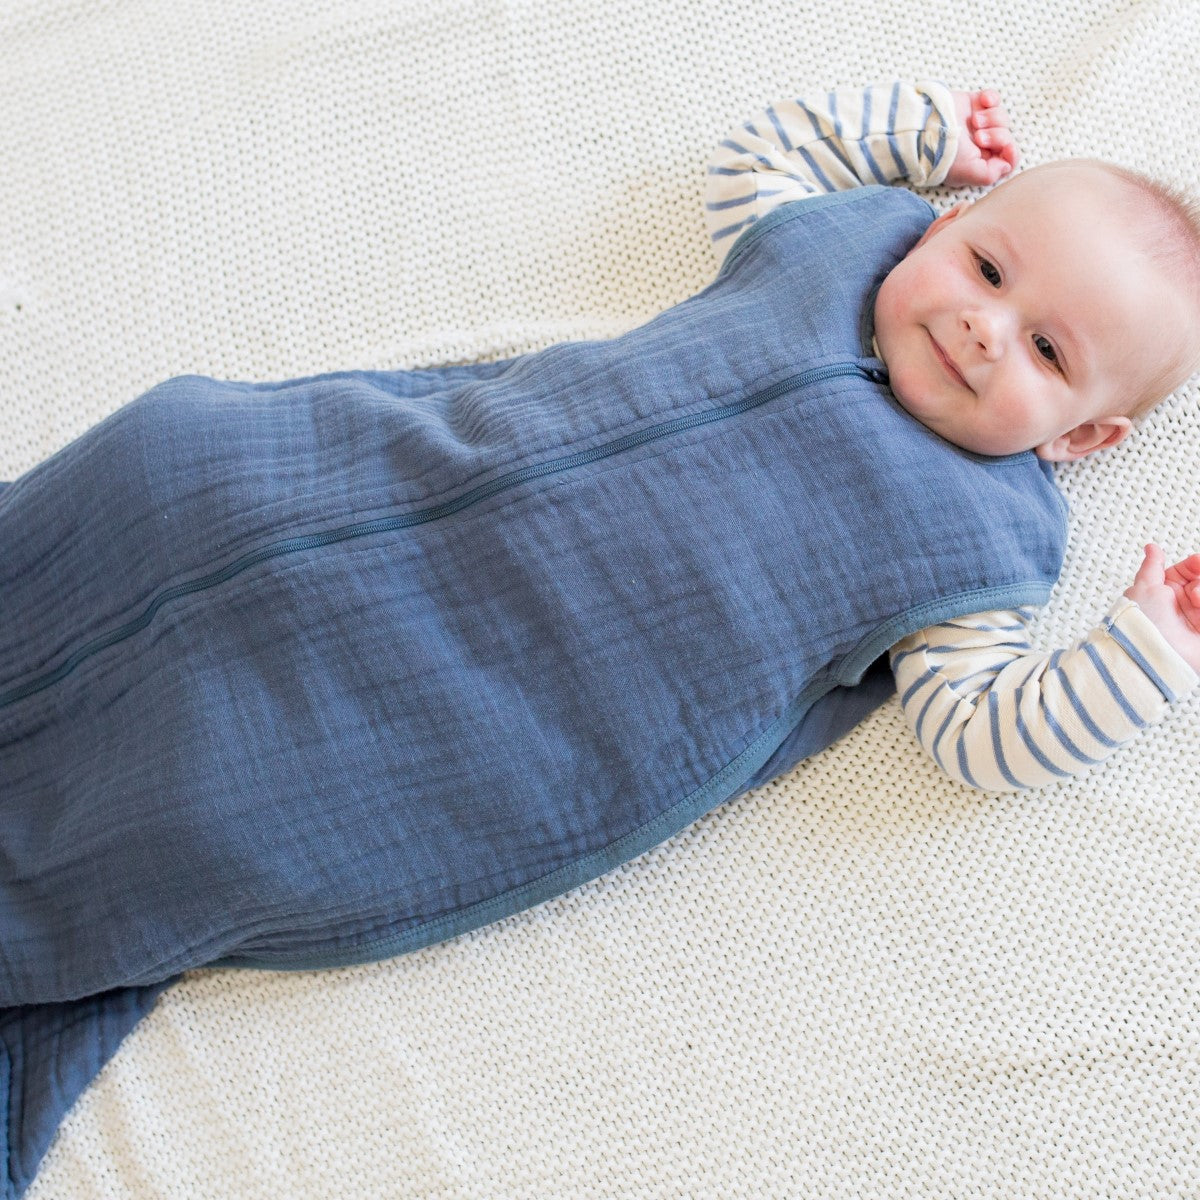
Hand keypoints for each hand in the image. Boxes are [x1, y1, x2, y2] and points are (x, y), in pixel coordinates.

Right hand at [946, 89, 1018, 186]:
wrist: (925, 127)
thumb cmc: (943, 154)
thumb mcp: (968, 173)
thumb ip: (991, 175)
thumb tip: (1006, 165)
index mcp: (979, 163)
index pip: (1008, 160)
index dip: (1011, 154)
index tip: (1006, 147)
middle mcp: (980, 145)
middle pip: (1007, 138)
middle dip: (997, 136)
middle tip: (978, 137)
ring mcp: (977, 124)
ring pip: (1002, 118)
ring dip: (992, 118)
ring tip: (974, 121)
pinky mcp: (974, 104)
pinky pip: (994, 98)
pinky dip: (991, 99)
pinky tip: (982, 103)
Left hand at [1123, 543, 1199, 673]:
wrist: (1155, 652)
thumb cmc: (1143, 621)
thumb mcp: (1144, 587)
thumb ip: (1152, 566)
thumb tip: (1152, 548)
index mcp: (1164, 591)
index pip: (1188, 570)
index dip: (1194, 564)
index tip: (1197, 562)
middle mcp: (1181, 604)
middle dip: (1199, 582)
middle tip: (1194, 591)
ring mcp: (1195, 618)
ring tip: (1196, 600)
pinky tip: (1199, 605)